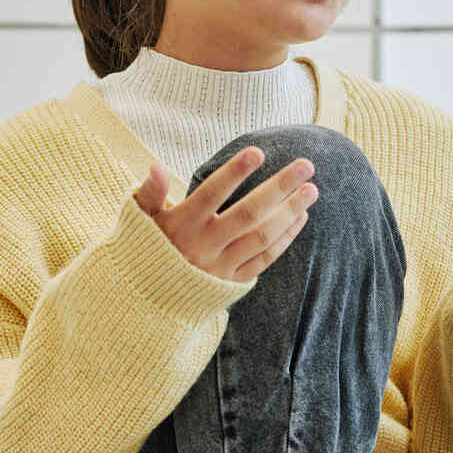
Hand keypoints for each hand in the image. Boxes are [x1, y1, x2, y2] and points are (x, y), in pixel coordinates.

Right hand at [131, 145, 317, 282]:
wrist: (148, 300)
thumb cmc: (148, 246)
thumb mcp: (141, 219)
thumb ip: (149, 192)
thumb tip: (156, 165)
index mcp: (182, 225)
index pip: (210, 195)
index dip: (233, 174)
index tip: (258, 152)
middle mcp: (204, 246)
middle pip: (248, 214)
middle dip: (279, 188)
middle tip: (306, 165)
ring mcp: (221, 266)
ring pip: (262, 237)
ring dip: (290, 211)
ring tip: (312, 189)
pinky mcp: (232, 283)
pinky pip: (264, 259)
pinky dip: (284, 238)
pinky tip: (301, 216)